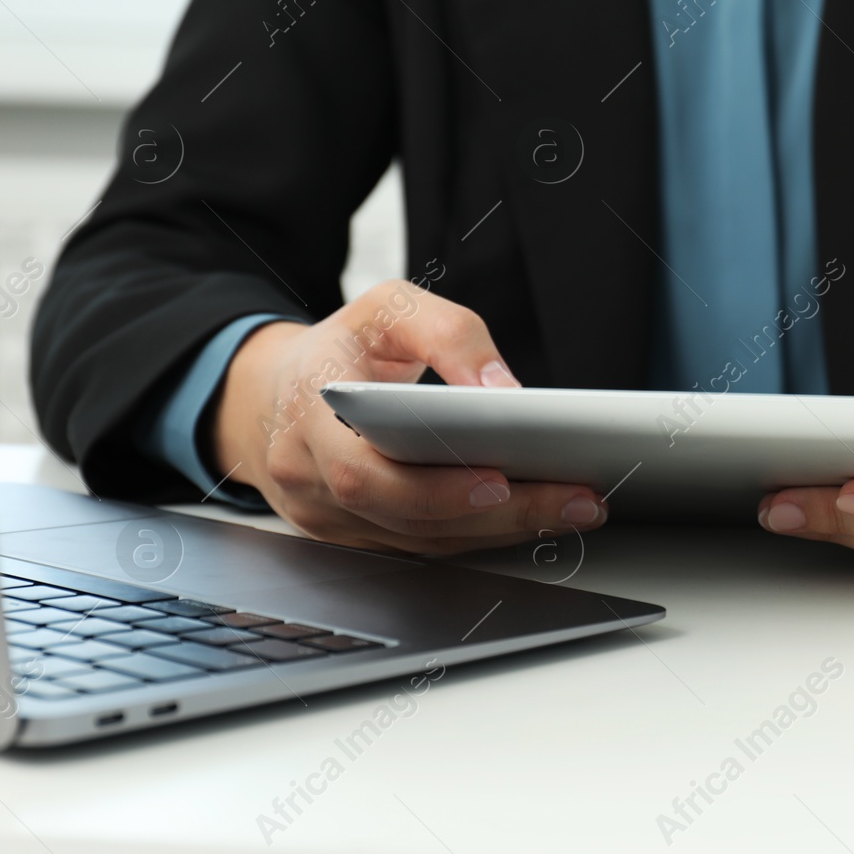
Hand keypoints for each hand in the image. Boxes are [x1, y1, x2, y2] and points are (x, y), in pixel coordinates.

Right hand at [211, 280, 607, 553]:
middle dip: (497, 515)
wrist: (279, 391)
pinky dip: (482, 534)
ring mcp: (325, 515)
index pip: (364, 470)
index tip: (503, 480)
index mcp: (307, 411)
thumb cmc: (344, 347)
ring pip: (420, 540)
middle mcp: (307, 474)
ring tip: (575, 509)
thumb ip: (449, 334)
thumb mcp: (390, 308)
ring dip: (503, 530)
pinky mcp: (352, 536)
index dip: (434, 486)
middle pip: (403, 515)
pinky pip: (421, 545)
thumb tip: (504, 392)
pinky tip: (535, 517)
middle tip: (574, 502)